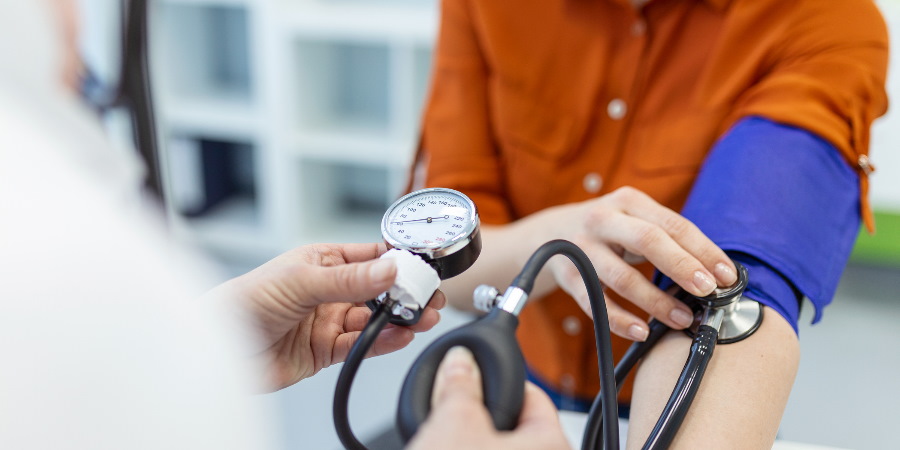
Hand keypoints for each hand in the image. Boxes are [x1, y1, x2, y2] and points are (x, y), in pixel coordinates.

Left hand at [210, 243, 444, 389]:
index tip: (421, 267)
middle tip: (429, 296)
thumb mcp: (301, 280)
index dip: (397, 261)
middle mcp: (329, 290)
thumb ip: (350, 279)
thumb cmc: (244, 301)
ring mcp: (329, 321)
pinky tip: (399, 336)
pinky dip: (383, 342)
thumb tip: (389, 268)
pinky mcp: (326, 350)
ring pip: (374, 319)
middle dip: (405, 293)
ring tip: (422, 318)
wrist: (218, 348)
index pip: (370, 256)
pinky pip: (362, 344)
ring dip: (399, 319)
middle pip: (378, 290)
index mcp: (323, 261)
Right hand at [407, 347, 569, 449]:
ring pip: (497, 443)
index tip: (476, 369)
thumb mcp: (453, 424)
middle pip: (515, 420)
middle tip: (452, 403)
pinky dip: (467, 448)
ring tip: (443, 435)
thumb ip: (459, 384)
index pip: (534, 394)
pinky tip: (443, 447)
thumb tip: (460, 360)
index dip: (500, 375)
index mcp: (552, 444)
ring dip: (470, 435)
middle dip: (481, 409)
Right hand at [522, 187, 736, 340]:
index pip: (673, 224)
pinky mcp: (568, 275)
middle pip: (648, 241)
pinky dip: (619, 319)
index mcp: (629, 202)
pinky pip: (594, 302)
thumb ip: (666, 238)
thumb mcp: (633, 220)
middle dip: (682, 267)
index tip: (727, 275)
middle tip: (708, 291)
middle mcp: (603, 219)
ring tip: (683, 319)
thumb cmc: (608, 232)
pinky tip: (641, 332)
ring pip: (622, 277)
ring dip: (656, 301)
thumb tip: (714, 273)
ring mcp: (582, 247)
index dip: (703, 250)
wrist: (548, 234)